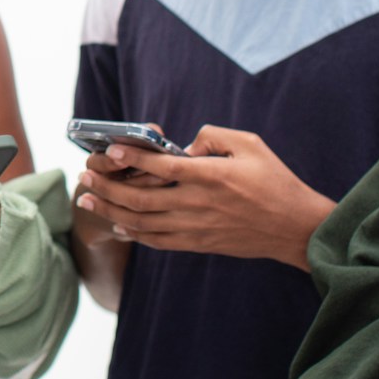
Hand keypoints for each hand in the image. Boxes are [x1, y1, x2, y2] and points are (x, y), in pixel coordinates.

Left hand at [72, 125, 334, 270]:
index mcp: (210, 175)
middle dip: (106, 188)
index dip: (131, 157)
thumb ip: (214, 135)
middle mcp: (198, 203)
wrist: (294, 228)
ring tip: (87, 201)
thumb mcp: (250, 144)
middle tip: (84, 177)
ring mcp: (196, 227)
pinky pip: (157, 241)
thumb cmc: (275, 181)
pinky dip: (133, 234)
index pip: (161, 165)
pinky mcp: (198, 244)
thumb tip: (186, 144)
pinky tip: (116, 225)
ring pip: (142, 223)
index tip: (109, 150)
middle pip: (140, 198)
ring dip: (110, 212)